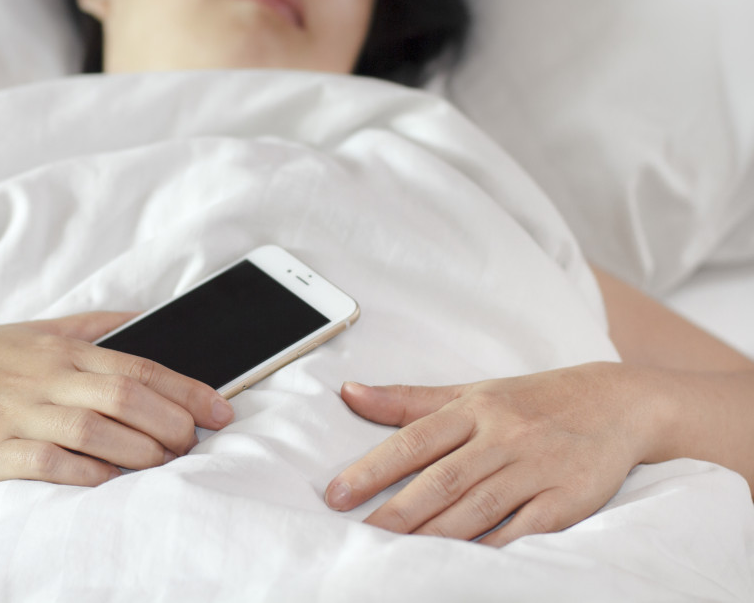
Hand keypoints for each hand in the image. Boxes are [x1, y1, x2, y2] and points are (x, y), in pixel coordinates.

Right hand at [0, 312, 233, 485]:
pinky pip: (49, 462)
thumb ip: (98, 325)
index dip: (188, 390)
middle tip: (195, 443)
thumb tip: (150, 319)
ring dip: (139, 450)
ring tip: (165, 463)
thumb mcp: (40, 329)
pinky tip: (110, 479)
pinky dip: (86, 472)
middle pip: (125, 398)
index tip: (223, 410)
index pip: (141, 368)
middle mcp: (46, 378)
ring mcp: (18, 414)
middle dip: (172, 423)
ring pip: (94, 430)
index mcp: (64, 350)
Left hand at [324, 363, 663, 545]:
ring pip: (478, 506)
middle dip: (397, 511)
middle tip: (359, 536)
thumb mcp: (471, 392)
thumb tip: (348, 393)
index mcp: (474, 408)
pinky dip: (495, 548)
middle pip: (442, 479)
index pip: (414, 439)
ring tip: (397, 557)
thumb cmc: (531, 400)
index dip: (372, 468)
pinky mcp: (569, 499)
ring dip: (436, 535)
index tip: (336, 495)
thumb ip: (408, 400)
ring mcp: (537, 467)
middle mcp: (503, 436)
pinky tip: (464, 563)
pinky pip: (525, 530)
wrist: (618, 401)